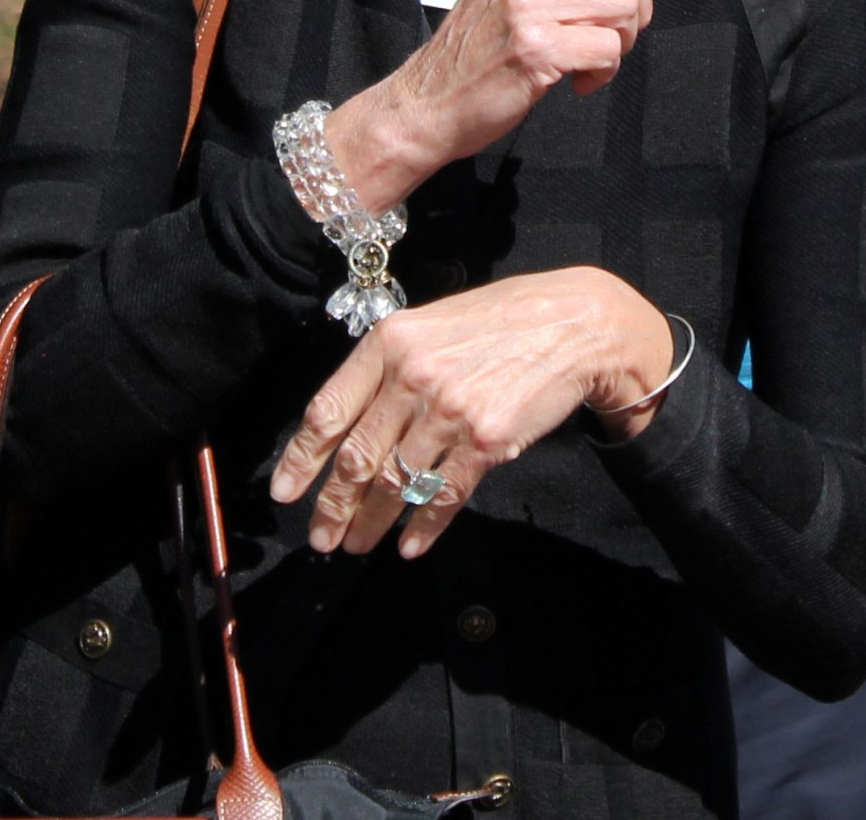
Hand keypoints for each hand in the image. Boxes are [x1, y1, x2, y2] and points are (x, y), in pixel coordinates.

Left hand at [269, 268, 675, 559]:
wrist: (579, 324)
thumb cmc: (506, 320)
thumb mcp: (434, 324)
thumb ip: (391, 366)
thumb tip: (350, 423)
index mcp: (391, 343)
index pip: (327, 412)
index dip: (301, 460)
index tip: (286, 494)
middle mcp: (414, 376)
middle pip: (357, 457)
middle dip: (333, 506)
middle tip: (321, 538)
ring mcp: (451, 410)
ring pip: (396, 482)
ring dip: (372, 522)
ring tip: (357, 544)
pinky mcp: (488, 440)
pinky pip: (443, 495)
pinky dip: (423, 527)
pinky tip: (410, 545)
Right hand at [324, 0, 653, 211]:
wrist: (427, 103)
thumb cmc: (479, 46)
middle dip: (636, 6)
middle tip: (611, 34)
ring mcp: (525, 4)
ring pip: (625, 3)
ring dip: (622, 40)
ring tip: (591, 57)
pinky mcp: (535, 48)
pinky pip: (610, 48)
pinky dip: (605, 71)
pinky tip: (578, 81)